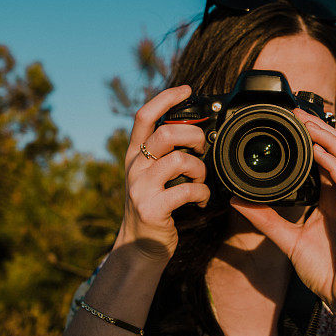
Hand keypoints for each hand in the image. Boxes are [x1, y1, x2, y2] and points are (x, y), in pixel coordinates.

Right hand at [114, 85, 210, 262]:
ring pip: (179, 160)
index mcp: (134, 154)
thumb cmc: (154, 206)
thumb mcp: (151, 176)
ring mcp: (140, 188)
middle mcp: (134, 167)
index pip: (144, 115)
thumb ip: (164, 154)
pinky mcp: (151, 208)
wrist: (139, 246)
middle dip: (193, 136)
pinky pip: (187, 190)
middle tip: (201, 148)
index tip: (187, 89)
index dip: (165, 97)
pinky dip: (201, 193)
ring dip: (200, 169)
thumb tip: (195, 131)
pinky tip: (200, 200)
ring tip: (201, 180)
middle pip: (165, 133)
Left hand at [230, 108, 335, 325]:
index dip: (314, 137)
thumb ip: (265, 219)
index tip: (291, 121)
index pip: (328, 159)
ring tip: (306, 122)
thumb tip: (238, 200)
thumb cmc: (327, 273)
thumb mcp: (288, 241)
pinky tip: (317, 150)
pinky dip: (334, 163)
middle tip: (296, 112)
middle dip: (321, 128)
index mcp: (334, 200)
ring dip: (328, 137)